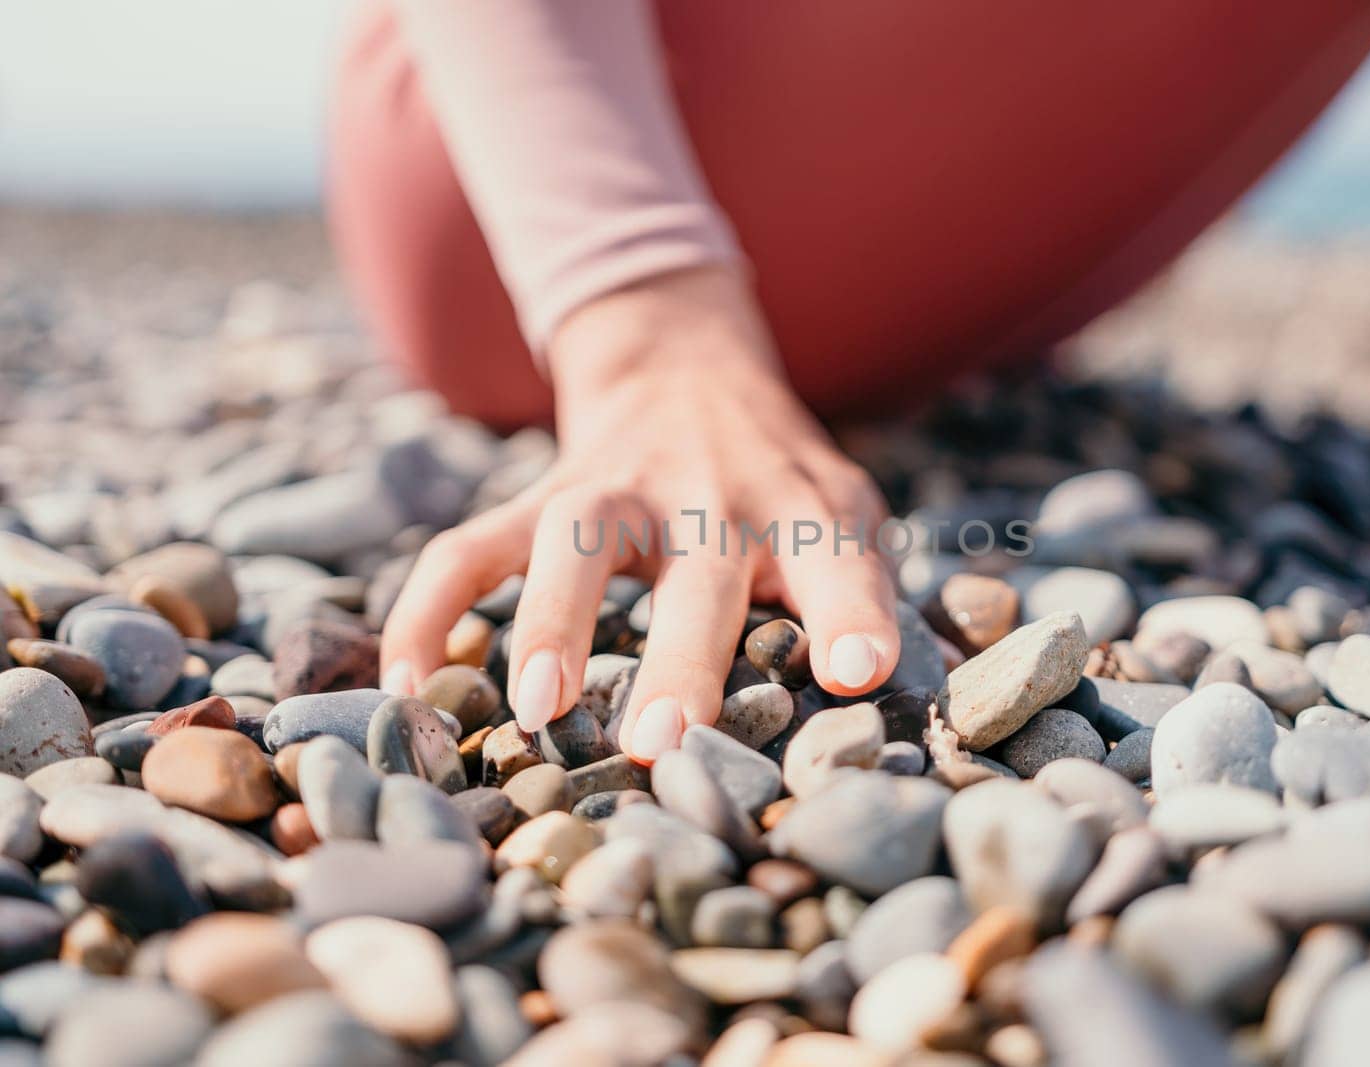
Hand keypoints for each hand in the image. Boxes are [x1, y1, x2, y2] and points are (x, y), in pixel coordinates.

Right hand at [380, 266, 901, 762]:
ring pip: (574, 542)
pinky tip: (408, 689)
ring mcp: (617, 490)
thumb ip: (867, 596)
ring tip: (535, 709)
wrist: (689, 372)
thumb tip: (890, 698)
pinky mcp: (541, 495)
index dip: (852, 614)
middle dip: (682, 659)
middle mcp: (711, 496)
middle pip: (698, 574)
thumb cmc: (782, 486)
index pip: (839, 560)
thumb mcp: (846, 518)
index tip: (858, 673)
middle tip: (662, 746)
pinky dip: (429, 610)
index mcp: (802, 510)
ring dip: (551, 621)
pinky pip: (471, 548)